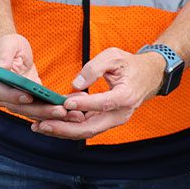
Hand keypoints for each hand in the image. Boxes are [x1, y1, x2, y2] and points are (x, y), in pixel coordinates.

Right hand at [0, 33, 82, 122]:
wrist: (12, 51)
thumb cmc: (7, 46)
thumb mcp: (6, 46)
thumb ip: (3, 56)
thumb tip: (1, 66)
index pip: (4, 94)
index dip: (16, 97)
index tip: (30, 97)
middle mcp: (4, 97)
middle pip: (23, 108)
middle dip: (43, 111)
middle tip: (61, 111)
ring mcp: (17, 101)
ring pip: (35, 112)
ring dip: (53, 115)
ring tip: (73, 115)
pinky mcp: (31, 100)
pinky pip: (43, 107)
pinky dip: (57, 108)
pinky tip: (74, 109)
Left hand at [31, 47, 164, 139]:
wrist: (149, 76)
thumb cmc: (130, 65)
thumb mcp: (114, 57)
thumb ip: (94, 68)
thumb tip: (75, 85)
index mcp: (126, 95)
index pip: (103, 103)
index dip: (83, 104)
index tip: (64, 102)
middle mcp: (121, 113)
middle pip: (91, 127)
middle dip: (64, 128)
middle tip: (42, 124)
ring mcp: (115, 120)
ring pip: (87, 132)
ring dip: (63, 131)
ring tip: (40, 127)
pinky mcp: (108, 122)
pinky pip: (87, 128)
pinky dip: (69, 128)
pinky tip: (52, 123)